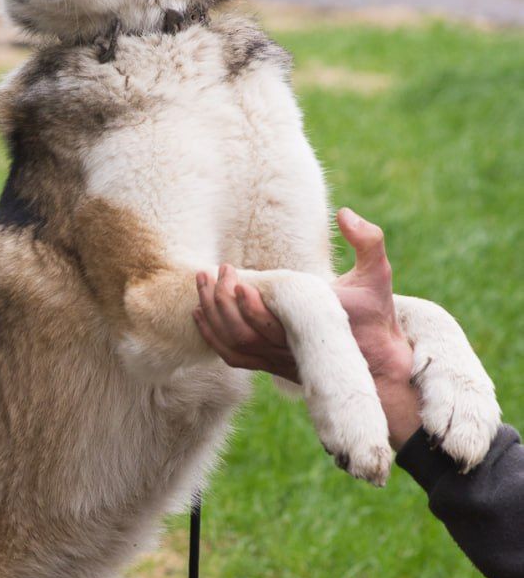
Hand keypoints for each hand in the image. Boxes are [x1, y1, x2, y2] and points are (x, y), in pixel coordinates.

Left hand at [194, 209, 422, 450]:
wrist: (376, 363)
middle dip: (222, 301)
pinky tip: (200, 312)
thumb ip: (369, 241)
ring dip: (212, 314)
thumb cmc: (374, 315)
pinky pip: (232, 356)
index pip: (270, 320)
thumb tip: (345, 214)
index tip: (235, 275)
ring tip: (202, 282)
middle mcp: (290, 346)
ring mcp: (277, 359)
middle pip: (241, 332)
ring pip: (233, 344)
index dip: (247, 303)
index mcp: (312, 324)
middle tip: (216, 271)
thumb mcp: (378, 275)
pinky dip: (212, 336)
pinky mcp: (269, 364)